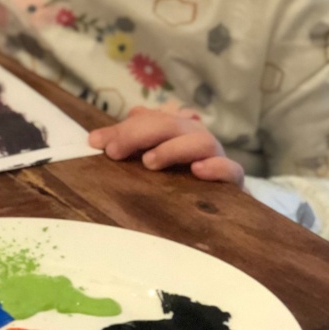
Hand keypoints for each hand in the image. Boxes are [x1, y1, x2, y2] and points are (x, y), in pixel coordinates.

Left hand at [87, 105, 244, 184]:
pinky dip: (216, 167)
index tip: (96, 143)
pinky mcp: (233, 184)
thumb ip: (125, 146)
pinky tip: (197, 170)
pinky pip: (232, 170)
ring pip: (203, 141)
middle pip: (172, 124)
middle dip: (140, 133)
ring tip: (150, 161)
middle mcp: (196, 139)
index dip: (124, 128)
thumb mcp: (145, 160)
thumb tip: (95, 139)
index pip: (150, 119)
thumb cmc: (174, 181)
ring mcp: (216, 158)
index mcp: (176, 130)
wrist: (219, 211)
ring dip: (174, 148)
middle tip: (115, 152)